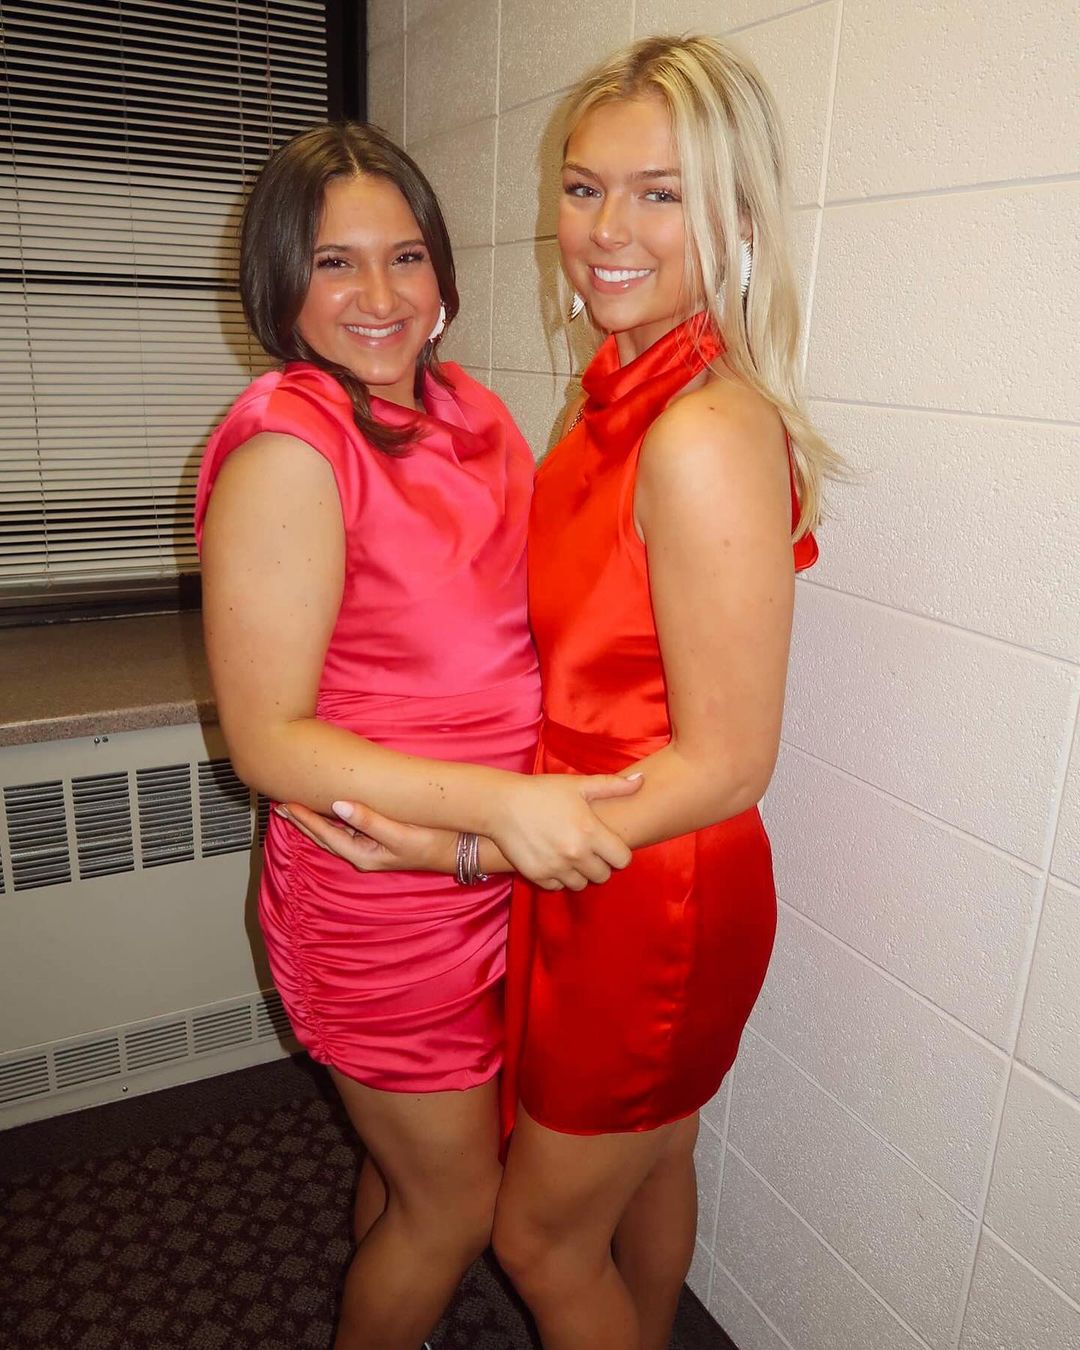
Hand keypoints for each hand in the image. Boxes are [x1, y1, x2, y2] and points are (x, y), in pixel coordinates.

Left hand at [275, 801, 452, 872]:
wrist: (461, 849)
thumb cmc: (433, 842)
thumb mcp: (400, 834)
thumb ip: (369, 820)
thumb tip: (338, 805)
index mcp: (363, 855)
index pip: (325, 835)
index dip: (305, 820)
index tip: (286, 805)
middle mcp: (363, 853)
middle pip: (324, 837)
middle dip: (303, 822)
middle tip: (281, 807)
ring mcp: (372, 847)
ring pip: (335, 832)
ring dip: (316, 820)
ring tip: (298, 807)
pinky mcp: (381, 838)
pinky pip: (350, 827)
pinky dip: (334, 818)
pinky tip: (331, 808)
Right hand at [487, 772, 641, 891]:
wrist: (502, 805)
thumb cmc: (543, 791)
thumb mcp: (578, 785)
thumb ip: (612, 786)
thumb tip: (641, 780)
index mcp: (590, 832)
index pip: (623, 860)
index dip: (618, 853)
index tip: (608, 844)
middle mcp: (576, 854)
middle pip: (603, 875)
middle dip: (599, 864)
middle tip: (588, 849)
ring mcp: (556, 867)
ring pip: (581, 884)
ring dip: (579, 873)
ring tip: (569, 855)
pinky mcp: (538, 876)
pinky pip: (558, 886)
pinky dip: (558, 877)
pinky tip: (552, 859)